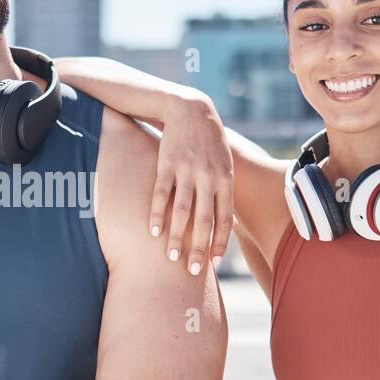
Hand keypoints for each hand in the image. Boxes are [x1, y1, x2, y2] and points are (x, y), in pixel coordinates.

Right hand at [149, 91, 233, 275]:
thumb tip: (226, 223)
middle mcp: (208, 177)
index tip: (212, 263)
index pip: (225, 218)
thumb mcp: (224, 163)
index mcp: (225, 179)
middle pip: (205, 220)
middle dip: (199, 248)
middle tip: (193, 271)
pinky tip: (152, 231)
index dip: (219, 242)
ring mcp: (187, 170)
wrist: (190, 109)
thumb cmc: (209, 142)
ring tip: (171, 257)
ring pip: (182, 211)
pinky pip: (161, 193)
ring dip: (177, 236)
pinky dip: (157, 214)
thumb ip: (223, 190)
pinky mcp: (167, 163)